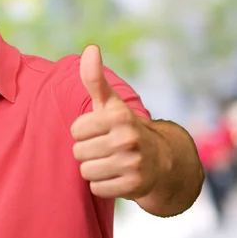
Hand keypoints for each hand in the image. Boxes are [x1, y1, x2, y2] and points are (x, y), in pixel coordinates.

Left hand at [70, 45, 159, 199]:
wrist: (161, 161)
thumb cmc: (124, 128)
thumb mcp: (110, 103)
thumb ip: (94, 78)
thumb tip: (90, 48)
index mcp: (118, 116)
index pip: (75, 130)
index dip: (83, 132)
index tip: (99, 131)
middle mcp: (127, 138)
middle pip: (78, 152)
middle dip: (88, 152)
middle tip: (105, 149)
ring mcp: (132, 163)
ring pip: (86, 172)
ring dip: (94, 169)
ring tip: (110, 162)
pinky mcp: (134, 186)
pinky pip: (97, 189)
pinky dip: (103, 185)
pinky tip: (116, 177)